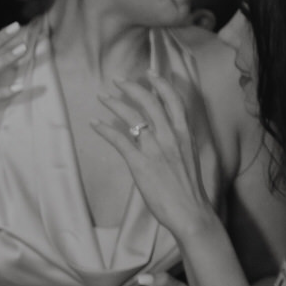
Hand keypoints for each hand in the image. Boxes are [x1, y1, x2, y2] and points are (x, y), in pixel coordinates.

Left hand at [93, 73, 217, 247]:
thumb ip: (176, 142)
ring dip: (115, 104)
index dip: (160, 83)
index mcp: (184, 133)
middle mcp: (171, 136)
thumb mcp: (188, 157)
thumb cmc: (189, 189)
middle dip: (131, 87)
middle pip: (149, 102)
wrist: (191, 212)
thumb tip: (164, 135)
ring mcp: (156, 149)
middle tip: (117, 80)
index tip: (148, 73)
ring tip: (103, 96)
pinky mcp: (140, 164)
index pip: (173, 99)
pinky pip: (119, 140)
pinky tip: (95, 123)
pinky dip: (105, 129)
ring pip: (133, 116)